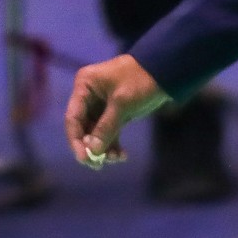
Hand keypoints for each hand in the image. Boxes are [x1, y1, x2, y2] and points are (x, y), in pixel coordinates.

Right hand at [65, 54, 169, 168]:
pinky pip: (108, 133)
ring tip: (116, 159)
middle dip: (90, 147)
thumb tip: (93, 151)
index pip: (73, 117)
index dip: (75, 140)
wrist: (165, 72)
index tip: (83, 159)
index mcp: (84, 86)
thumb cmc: (141, 81)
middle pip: (82, 128)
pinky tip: (122, 155)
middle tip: (98, 165)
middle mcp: (88, 96)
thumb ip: (106, 127)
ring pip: (95, 133)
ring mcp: (100, 105)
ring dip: (103, 148)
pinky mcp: (113, 113)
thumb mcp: (123, 104)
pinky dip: (113, 144)